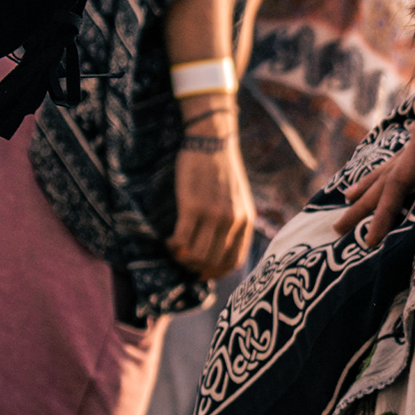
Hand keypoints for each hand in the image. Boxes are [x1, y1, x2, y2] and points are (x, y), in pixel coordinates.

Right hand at [170, 108, 255, 281]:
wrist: (212, 142)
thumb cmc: (222, 169)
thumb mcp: (239, 198)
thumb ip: (235, 221)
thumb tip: (221, 245)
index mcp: (246, 220)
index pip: (235, 260)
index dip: (217, 272)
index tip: (203, 273)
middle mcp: (232, 221)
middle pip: (213, 260)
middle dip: (196, 267)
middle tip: (183, 260)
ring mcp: (213, 215)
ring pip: (197, 254)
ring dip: (183, 258)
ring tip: (175, 249)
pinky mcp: (192, 207)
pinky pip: (182, 239)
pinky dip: (173, 246)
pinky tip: (169, 241)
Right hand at [346, 60, 414, 247]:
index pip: (397, 185)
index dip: (383, 214)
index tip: (369, 242)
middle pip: (383, 180)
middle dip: (362, 208)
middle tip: (336, 231)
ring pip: (389, 167)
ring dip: (370, 188)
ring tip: (349, 199)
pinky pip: (405, 157)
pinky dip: (390, 169)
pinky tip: (388, 169)